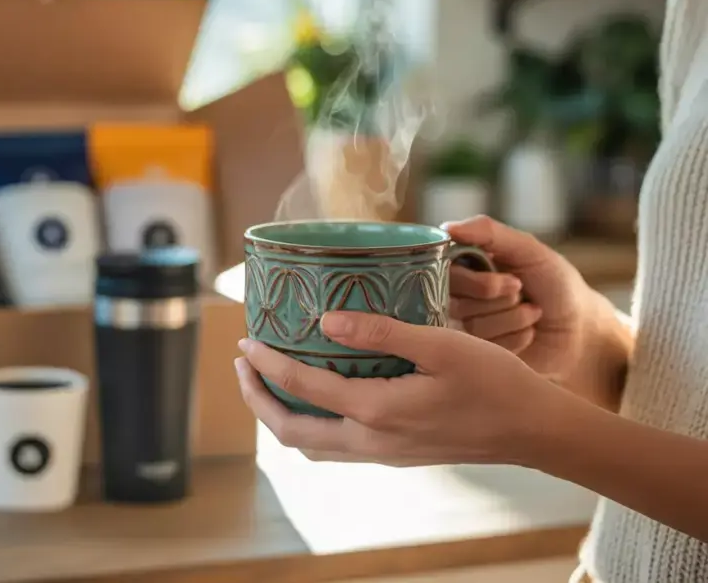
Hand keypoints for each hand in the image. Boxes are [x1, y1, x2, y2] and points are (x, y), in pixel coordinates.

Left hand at [236, 311, 569, 466]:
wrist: (532, 430)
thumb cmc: (494, 381)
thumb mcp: (440, 345)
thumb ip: (381, 332)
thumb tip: (326, 321)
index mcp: (377, 411)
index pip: (302, 388)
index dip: (266, 364)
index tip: (246, 342)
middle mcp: (371, 441)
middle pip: (290, 431)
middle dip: (257, 398)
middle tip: (242, 364)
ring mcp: (381, 453)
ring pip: (309, 444)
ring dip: (279, 414)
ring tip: (267, 380)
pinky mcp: (394, 454)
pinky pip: (333, 446)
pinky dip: (308, 423)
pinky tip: (316, 396)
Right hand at [445, 216, 604, 376]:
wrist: (582, 326)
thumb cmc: (555, 283)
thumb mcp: (527, 249)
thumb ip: (488, 232)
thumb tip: (447, 228)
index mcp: (466, 268)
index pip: (445, 273)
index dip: (476, 281)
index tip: (511, 279)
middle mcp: (461, 298)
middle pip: (458, 302)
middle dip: (500, 298)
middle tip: (523, 290)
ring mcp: (469, 329)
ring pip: (475, 327)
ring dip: (515, 317)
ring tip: (533, 311)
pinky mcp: (481, 356)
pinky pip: (489, 348)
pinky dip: (518, 337)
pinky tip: (531, 333)